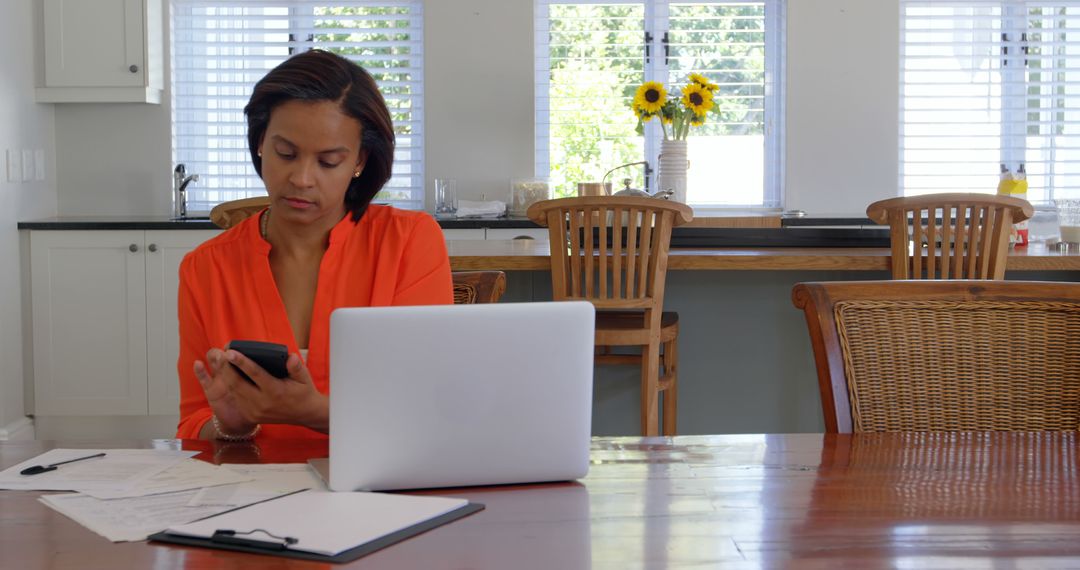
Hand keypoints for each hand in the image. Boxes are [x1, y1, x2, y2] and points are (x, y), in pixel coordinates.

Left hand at [194, 348, 328, 435]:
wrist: (304, 414)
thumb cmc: (303, 391)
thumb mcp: (304, 377)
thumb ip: (296, 367)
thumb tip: (289, 357)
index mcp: (275, 391)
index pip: (255, 374)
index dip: (241, 362)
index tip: (230, 352)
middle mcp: (262, 403)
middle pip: (237, 383)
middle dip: (226, 368)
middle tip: (222, 354)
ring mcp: (255, 411)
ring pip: (234, 391)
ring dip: (226, 376)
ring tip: (223, 362)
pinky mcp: (251, 416)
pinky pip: (237, 398)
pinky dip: (232, 386)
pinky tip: (229, 376)